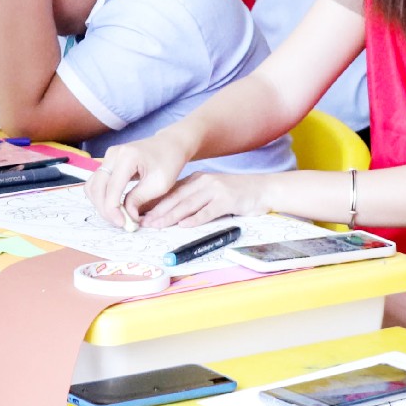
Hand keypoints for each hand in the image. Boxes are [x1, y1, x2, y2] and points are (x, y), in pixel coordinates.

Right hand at [86, 137, 198, 225]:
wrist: (170, 145)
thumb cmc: (169, 162)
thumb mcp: (159, 184)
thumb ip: (139, 199)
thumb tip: (126, 216)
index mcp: (128, 157)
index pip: (112, 188)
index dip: (113, 209)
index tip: (122, 223)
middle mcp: (113, 154)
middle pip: (97, 187)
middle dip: (105, 209)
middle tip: (119, 223)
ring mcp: (108, 157)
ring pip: (93, 186)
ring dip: (101, 204)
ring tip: (117, 216)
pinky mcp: (108, 162)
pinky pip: (97, 183)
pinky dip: (102, 197)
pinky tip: (114, 207)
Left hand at [126, 166, 273, 228]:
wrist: (264, 189)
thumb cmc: (237, 193)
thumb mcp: (212, 191)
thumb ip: (194, 199)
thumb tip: (170, 213)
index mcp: (197, 179)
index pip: (171, 192)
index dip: (154, 203)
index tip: (140, 213)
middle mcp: (204, 182)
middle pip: (176, 198)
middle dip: (157, 211)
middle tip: (143, 222)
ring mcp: (216, 190)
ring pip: (188, 205)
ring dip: (170, 216)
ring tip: (157, 226)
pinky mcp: (228, 200)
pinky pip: (208, 211)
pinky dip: (195, 219)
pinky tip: (183, 225)